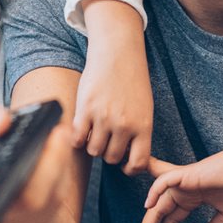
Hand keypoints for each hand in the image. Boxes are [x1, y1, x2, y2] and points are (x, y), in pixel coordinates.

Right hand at [73, 0, 152, 174]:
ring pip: (94, 150)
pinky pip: (78, 138)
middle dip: (108, 153)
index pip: (138, 163)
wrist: (118, 54)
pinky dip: (77, 139)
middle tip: (107, 140)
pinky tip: (81, 129)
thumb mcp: (144, 108)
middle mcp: (124, 124)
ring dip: (92, 145)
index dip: (130, 169)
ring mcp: (104, 118)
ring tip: (95, 131)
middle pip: (111, 158)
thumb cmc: (132, 81)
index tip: (124, 165)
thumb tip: (128, 158)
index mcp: (143, 125)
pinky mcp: (85, 109)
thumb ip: (138, 132)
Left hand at [133, 144, 222, 222]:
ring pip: (157, 198)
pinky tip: (148, 205)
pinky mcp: (189, 173)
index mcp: (192, 197)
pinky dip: (155, 191)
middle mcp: (185, 189)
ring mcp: (185, 181)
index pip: (172, 216)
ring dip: (148, 219)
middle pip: (159, 209)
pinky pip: (165, 180)